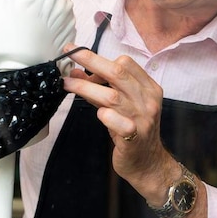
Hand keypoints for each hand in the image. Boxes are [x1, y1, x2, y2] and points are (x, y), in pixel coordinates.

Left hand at [62, 44, 173, 188]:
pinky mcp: (134, 138)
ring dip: (86, 88)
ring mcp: (142, 119)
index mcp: (148, 88)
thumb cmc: (134, 131)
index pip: (126, 63)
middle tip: (69, 54)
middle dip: (91, 60)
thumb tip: (75, 73)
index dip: (100, 58)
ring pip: (112, 96)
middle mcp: (147, 100)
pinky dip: (105, 115)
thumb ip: (101, 88)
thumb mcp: (121, 106)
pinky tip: (99, 113)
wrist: (149, 164)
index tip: (79, 54)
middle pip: (118, 73)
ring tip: (67, 84)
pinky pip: (118, 122)